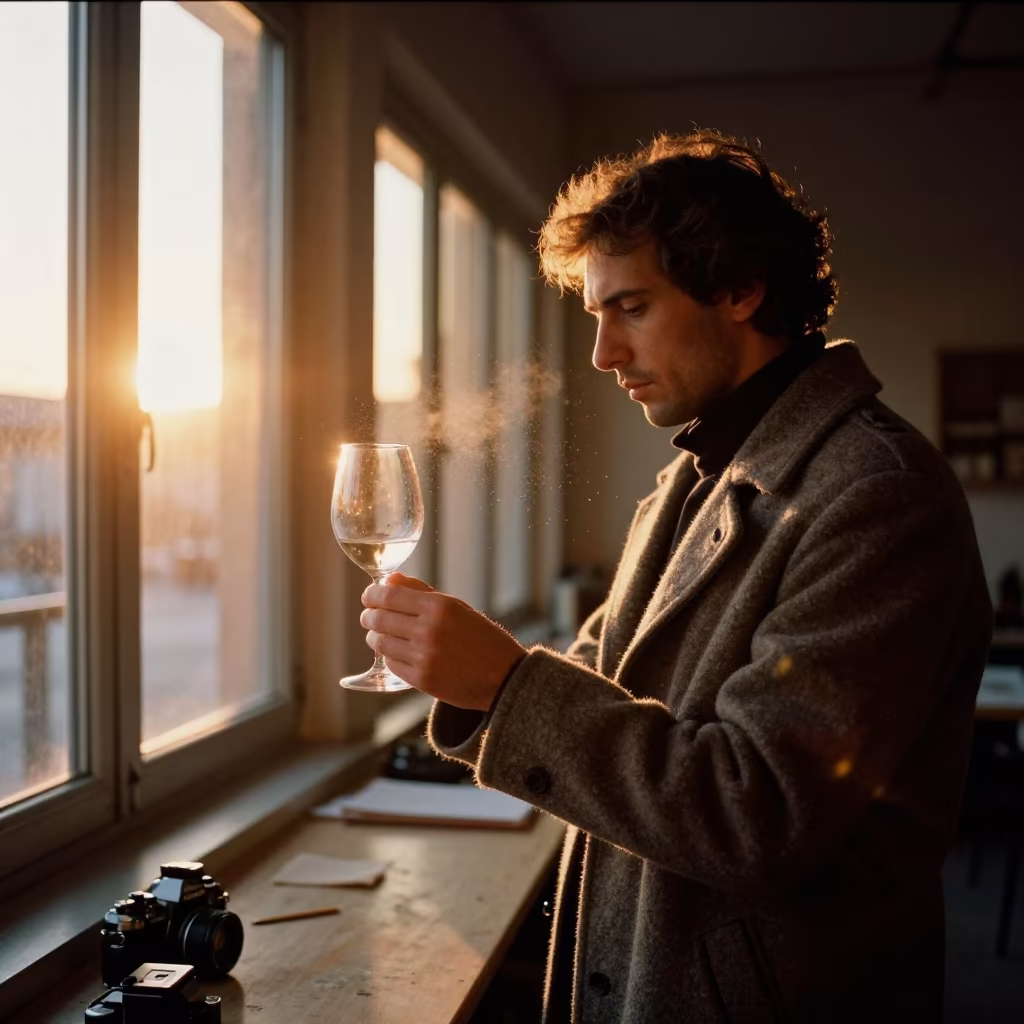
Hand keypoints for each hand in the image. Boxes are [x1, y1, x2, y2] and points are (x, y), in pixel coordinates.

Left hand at [359, 572, 524, 710]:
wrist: (504, 677)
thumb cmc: (482, 638)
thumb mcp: (457, 607)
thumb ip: (421, 592)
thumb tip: (390, 580)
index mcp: (439, 607)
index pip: (389, 595)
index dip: (372, 595)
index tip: (369, 596)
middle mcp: (428, 630)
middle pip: (379, 618)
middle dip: (369, 616)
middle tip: (369, 616)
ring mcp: (423, 656)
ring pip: (380, 642)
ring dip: (375, 636)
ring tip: (380, 635)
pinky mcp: (421, 679)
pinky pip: (390, 663)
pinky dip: (389, 656)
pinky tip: (397, 652)